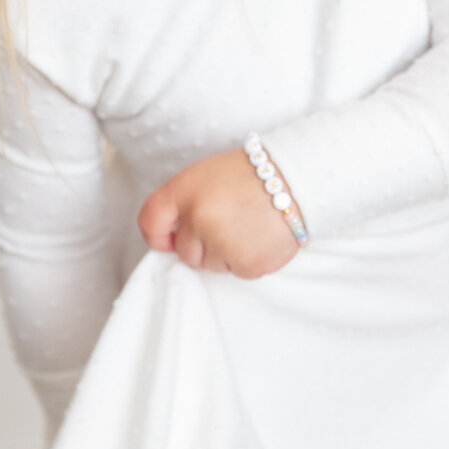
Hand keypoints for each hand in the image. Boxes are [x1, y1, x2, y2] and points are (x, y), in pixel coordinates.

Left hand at [137, 148, 299, 279]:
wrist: (296, 177)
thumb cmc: (250, 175)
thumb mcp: (205, 176)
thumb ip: (182, 205)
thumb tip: (170, 243)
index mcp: (185, 190)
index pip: (151, 221)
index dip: (158, 236)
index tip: (168, 240)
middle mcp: (198, 218)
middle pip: (185, 253)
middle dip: (204, 244)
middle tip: (231, 220)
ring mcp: (222, 243)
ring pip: (212, 266)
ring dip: (227, 253)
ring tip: (249, 225)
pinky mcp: (247, 263)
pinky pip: (237, 272)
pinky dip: (248, 260)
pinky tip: (262, 236)